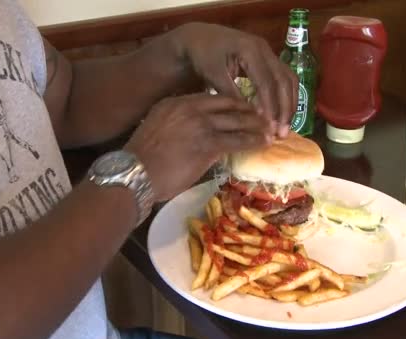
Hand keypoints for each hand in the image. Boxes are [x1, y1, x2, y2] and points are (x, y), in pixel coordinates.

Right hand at [125, 93, 273, 200]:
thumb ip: (177, 124)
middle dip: (249, 112)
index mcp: (176, 103)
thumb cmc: (142, 160)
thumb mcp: (158, 130)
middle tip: (264, 117)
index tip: (244, 109)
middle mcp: (190, 109)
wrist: (135, 174)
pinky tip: (264, 143)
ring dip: (257, 126)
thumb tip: (195, 132)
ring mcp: (201, 125)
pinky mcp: (208, 144)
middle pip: (229, 105)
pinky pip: (238, 140)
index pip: (212, 98)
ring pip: (237, 121)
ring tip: (270, 130)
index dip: (232, 103)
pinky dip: (254, 141)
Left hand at [171, 23, 297, 137]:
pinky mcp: (269, 59)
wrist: (199, 36)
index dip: (270, 105)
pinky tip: (282, 114)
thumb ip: (230, 92)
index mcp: (250, 50)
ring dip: (289, 104)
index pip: (267, 82)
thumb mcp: (213, 73)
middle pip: (284, 81)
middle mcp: (265, 49)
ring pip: (289, 79)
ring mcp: (269, 53)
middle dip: (285, 108)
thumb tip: (248, 116)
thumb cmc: (203, 55)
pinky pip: (285, 78)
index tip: (268, 126)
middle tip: (281, 133)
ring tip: (285, 127)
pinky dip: (286, 96)